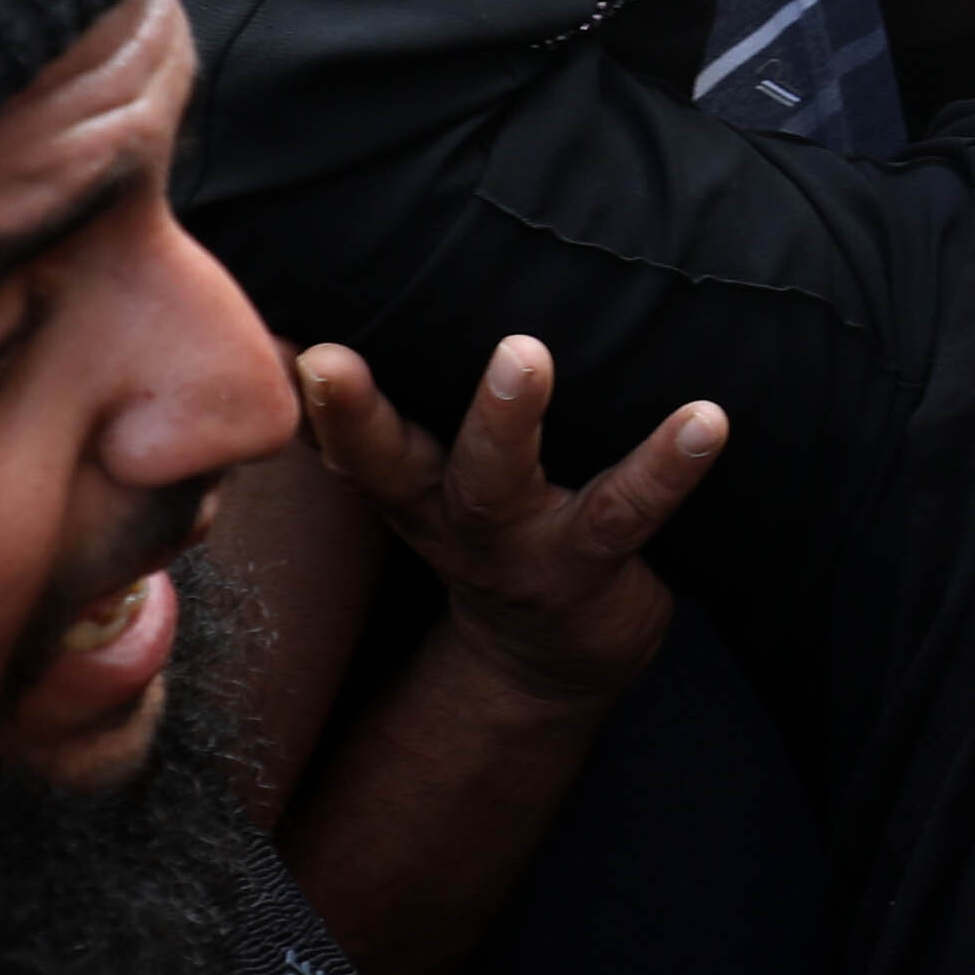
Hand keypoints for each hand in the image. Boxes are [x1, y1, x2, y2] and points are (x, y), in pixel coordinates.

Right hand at [293, 340, 724, 709]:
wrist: (554, 656)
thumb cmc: (487, 524)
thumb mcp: (422, 480)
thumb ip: (371, 416)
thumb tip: (292, 319)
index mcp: (403, 489)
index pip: (334, 442)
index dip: (298, 406)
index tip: (265, 351)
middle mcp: (446, 519)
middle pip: (390, 467)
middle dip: (355, 415)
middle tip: (330, 358)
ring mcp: (518, 547)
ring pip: (500, 487)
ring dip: (506, 422)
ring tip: (523, 354)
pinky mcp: (592, 564)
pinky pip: (629, 510)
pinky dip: (669, 465)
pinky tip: (709, 418)